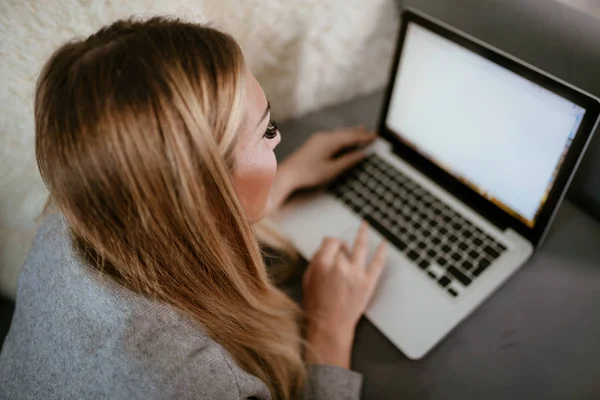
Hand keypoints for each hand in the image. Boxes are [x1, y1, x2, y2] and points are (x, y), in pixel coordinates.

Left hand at [268, 127, 375, 212]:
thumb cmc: (308, 174)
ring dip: (350, 133)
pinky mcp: (313, 144)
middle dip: (359, 133)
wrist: (287, 175)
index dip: (364, 137)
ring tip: (361, 130)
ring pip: (339, 134)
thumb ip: (348, 161)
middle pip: (345, 133)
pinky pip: (332, 137)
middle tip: (371, 133)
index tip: (375, 137)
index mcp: (330, 141)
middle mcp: (324, 137)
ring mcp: (317, 139)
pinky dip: (342, 137)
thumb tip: (361, 155)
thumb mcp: (332, 170)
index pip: (351, 137)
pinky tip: (343, 139)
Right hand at [303, 222, 387, 368]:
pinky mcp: (368, 283)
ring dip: (363, 233)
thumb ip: (316, 262)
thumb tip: (325, 249)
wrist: (330, 326)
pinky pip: (377, 263)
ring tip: (365, 225)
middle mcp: (340, 266)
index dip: (331, 244)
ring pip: (361, 247)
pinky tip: (384, 243)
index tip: (332, 247)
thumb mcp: (307, 280)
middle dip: (342, 246)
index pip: (330, 242)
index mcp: (322, 264)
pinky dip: (382, 252)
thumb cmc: (316, 306)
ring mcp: (356, 274)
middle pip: (343, 245)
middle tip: (342, 250)